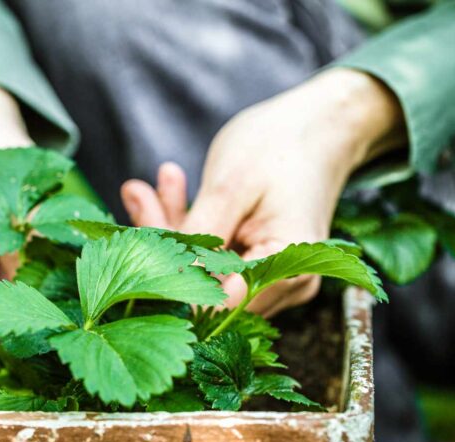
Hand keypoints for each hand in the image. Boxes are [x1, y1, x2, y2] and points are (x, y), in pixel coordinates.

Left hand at [122, 69, 404, 315]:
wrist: (323, 122)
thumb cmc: (282, 144)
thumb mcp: (231, 184)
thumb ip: (197, 236)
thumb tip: (156, 277)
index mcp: (289, 273)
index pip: (214, 306)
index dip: (167, 284)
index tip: (132, 242)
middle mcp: (284, 287)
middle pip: (204, 290)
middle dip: (162, 246)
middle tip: (137, 193)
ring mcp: (272, 278)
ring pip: (204, 272)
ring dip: (171, 232)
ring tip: (146, 187)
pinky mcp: (257, 262)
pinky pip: (214, 256)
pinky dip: (189, 229)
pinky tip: (171, 189)